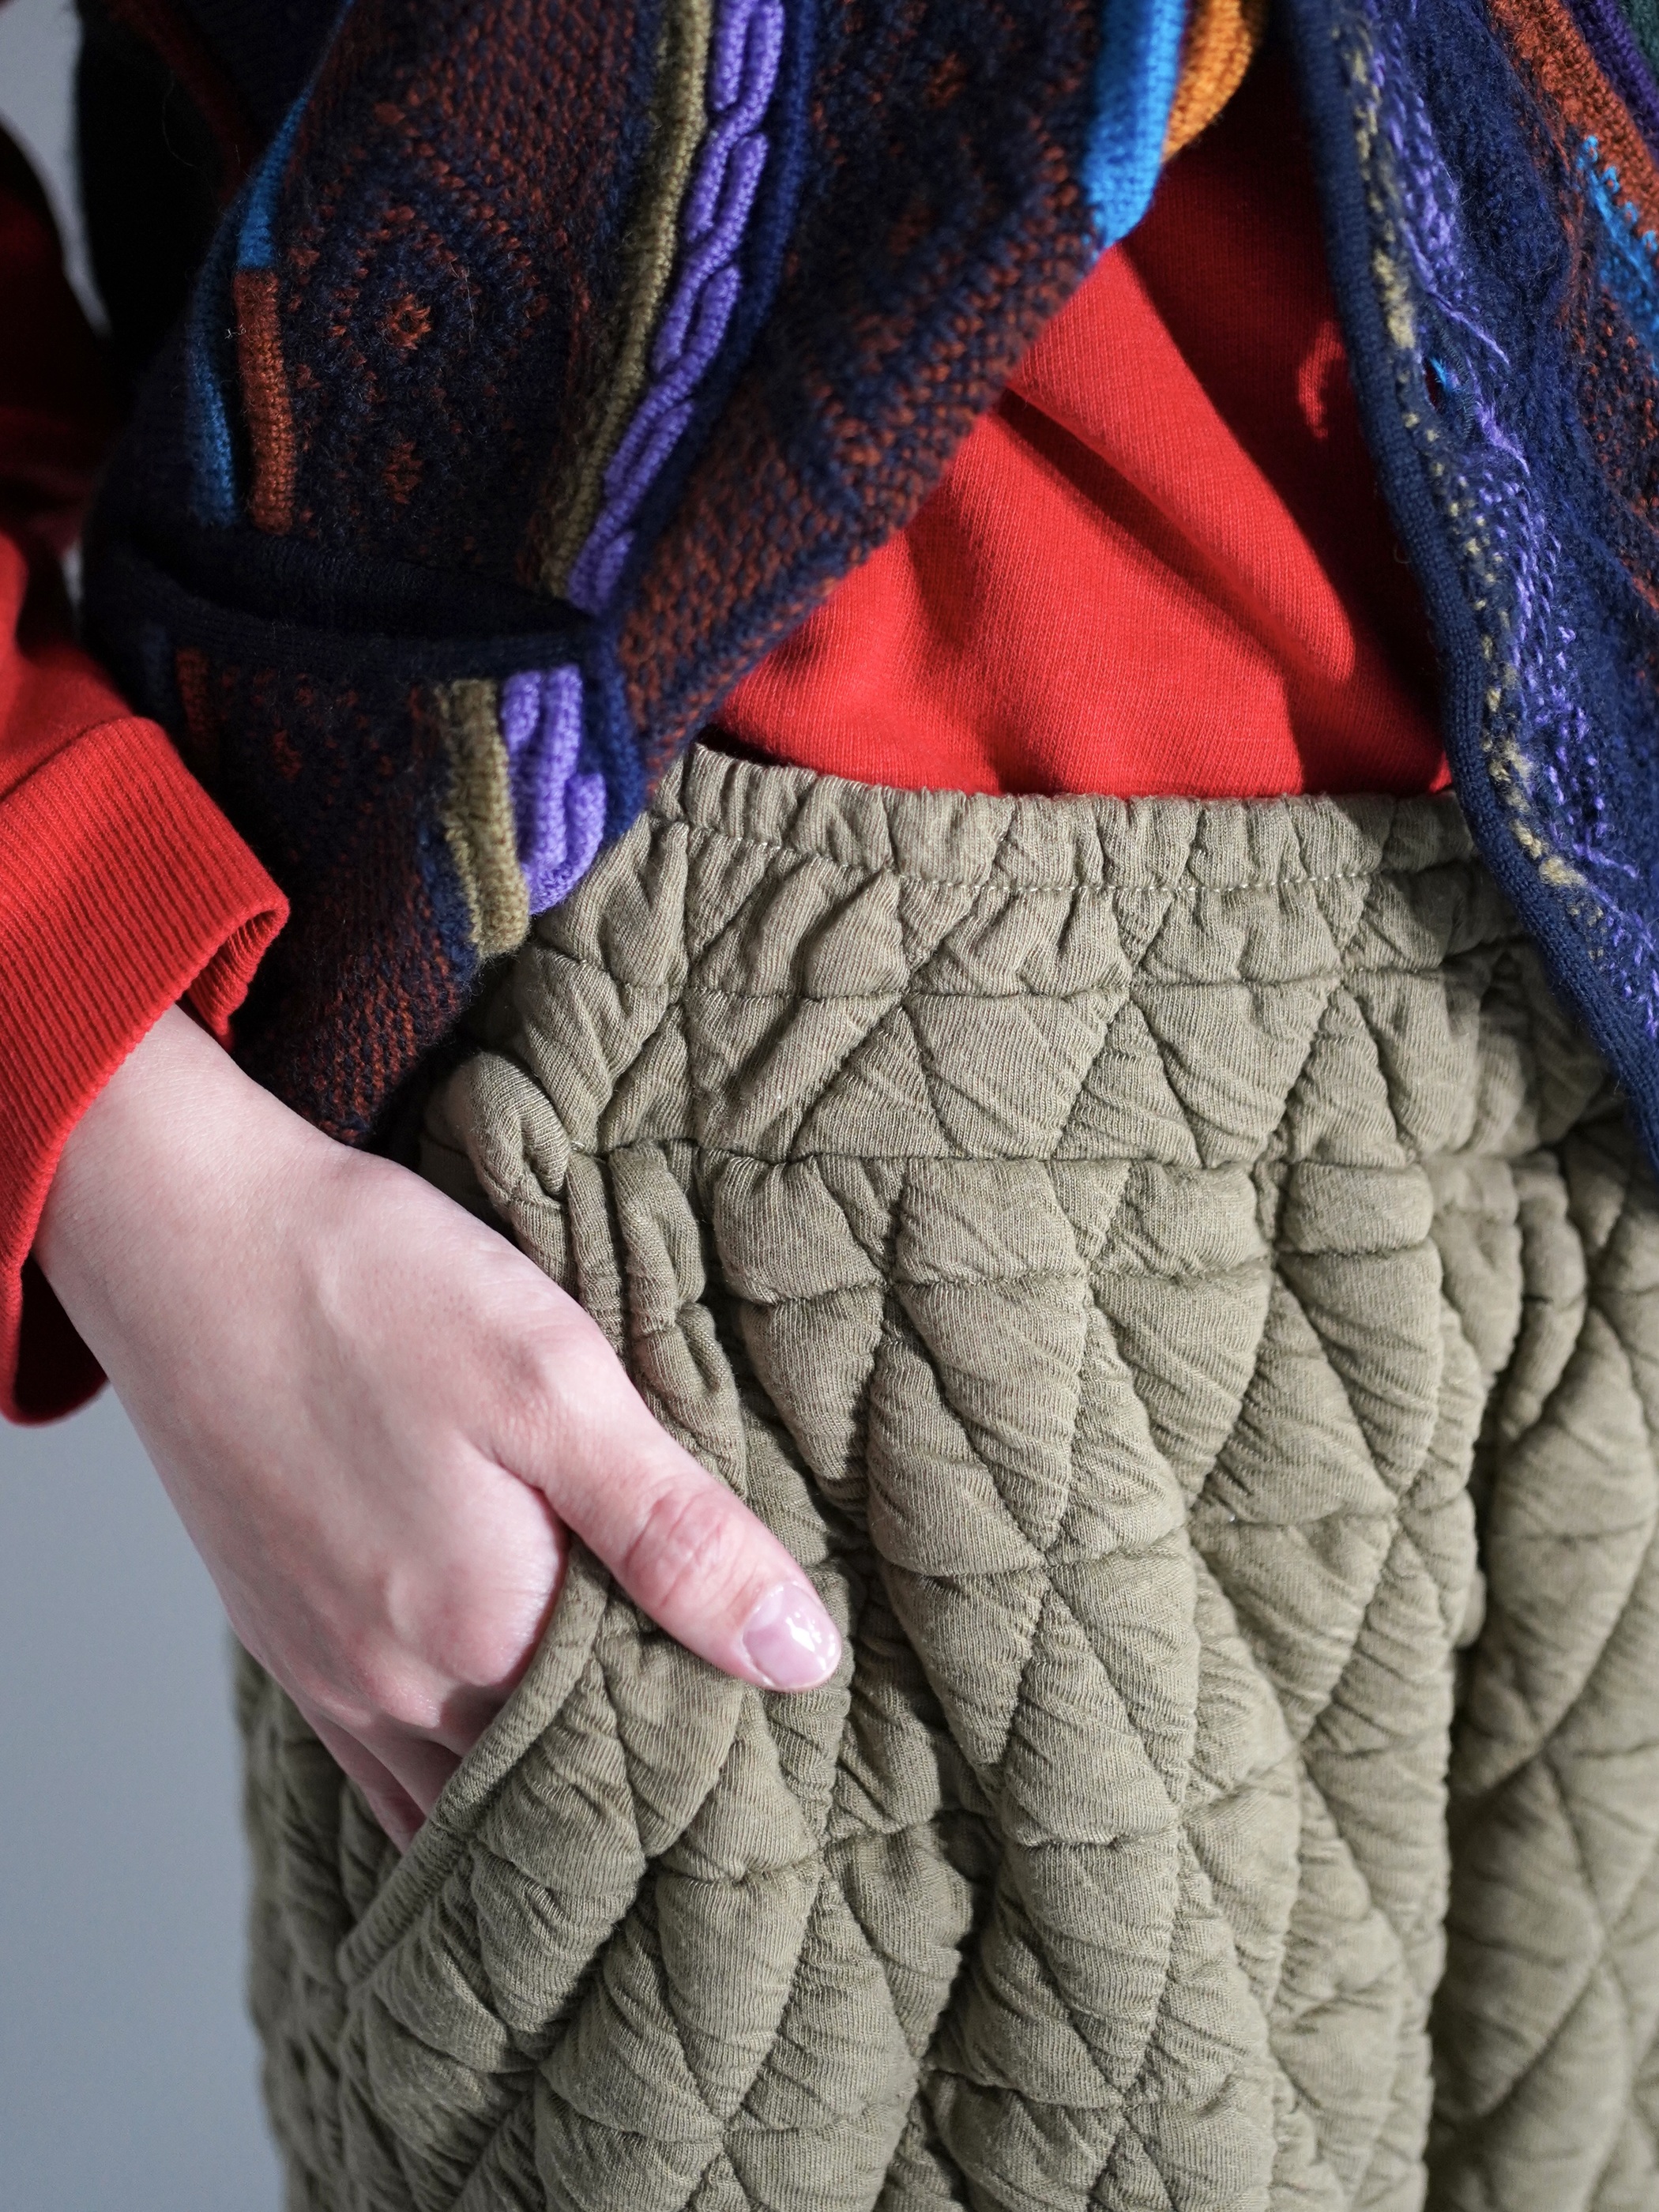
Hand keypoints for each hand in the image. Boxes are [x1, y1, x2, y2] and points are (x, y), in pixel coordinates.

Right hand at [35, 1006, 839, 1849]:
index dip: (712, 1752)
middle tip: (723, 1753)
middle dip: (630, 1787)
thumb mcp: (556, 1384)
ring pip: (452, 1797)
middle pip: (540, 1793)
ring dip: (538, 1791)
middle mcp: (395, 1690)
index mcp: (481, 1636)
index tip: (775, 1734)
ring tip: (625, 1751)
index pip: (632, 1760)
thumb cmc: (373, 1289)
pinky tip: (497, 1726)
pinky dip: (450, 1775)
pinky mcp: (284, 1638)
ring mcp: (326, 1674)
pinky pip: (379, 1767)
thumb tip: (800, 1659)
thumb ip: (677, 1534)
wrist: (186, 1236)